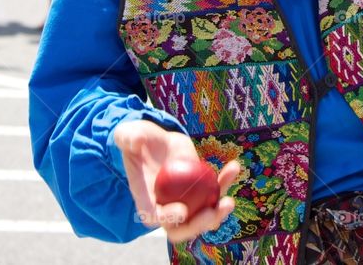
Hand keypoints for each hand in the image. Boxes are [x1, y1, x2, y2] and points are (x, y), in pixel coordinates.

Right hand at [113, 120, 239, 243]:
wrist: (156, 140)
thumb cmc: (138, 140)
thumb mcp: (128, 134)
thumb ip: (128, 137)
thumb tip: (135, 141)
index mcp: (145, 200)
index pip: (155, 217)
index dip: (168, 219)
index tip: (181, 209)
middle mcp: (165, 207)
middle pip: (182, 228)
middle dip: (198, 225)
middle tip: (213, 211)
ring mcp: (185, 200)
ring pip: (203, 215)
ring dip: (218, 212)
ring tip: (229, 201)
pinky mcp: (200, 189)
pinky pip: (215, 192)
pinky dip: (225, 182)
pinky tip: (234, 167)